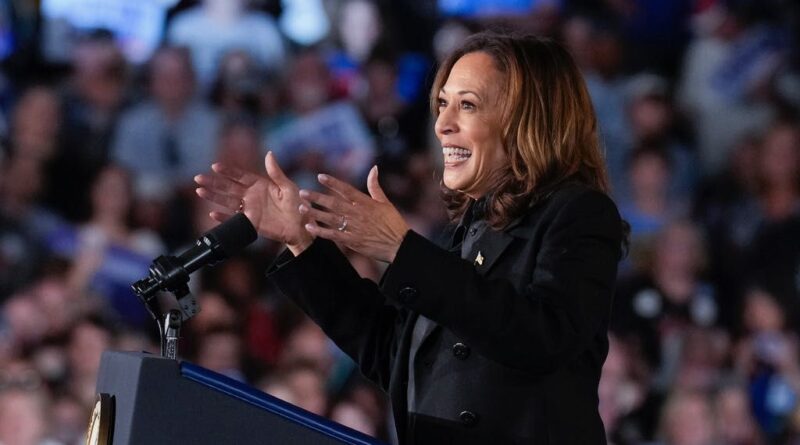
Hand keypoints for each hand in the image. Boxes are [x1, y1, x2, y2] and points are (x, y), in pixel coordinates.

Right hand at [194, 152, 312, 254]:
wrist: (301, 226)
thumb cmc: (298, 204)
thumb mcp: (288, 187)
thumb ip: (277, 173)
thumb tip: (269, 154)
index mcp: (260, 184)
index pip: (240, 176)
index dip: (227, 171)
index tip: (215, 166)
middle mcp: (251, 196)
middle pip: (228, 187)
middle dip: (213, 183)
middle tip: (198, 178)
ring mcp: (250, 209)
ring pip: (227, 202)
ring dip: (214, 197)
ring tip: (200, 191)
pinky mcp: (251, 223)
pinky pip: (234, 220)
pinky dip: (224, 218)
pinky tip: (213, 214)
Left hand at [299, 166, 408, 262]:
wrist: (399, 245)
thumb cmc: (393, 223)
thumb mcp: (386, 202)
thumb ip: (375, 186)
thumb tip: (374, 168)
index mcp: (366, 203)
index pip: (346, 190)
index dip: (333, 183)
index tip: (320, 177)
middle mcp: (358, 214)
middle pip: (334, 203)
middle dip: (317, 197)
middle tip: (302, 193)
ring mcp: (354, 228)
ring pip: (330, 218)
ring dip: (315, 213)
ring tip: (302, 208)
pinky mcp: (352, 241)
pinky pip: (333, 235)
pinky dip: (321, 231)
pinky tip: (310, 227)